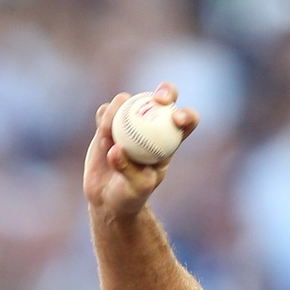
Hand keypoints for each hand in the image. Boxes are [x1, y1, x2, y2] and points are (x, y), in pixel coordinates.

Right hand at [83, 82, 197, 222]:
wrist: (107, 198)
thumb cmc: (130, 196)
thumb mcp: (135, 189)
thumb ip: (128, 169)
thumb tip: (116, 148)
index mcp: (169, 142)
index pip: (186, 122)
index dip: (186, 115)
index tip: (177, 120)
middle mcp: (151, 127)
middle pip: (164, 99)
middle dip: (165, 92)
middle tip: (156, 99)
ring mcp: (129, 123)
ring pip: (130, 102)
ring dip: (120, 108)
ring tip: (108, 133)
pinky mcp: (108, 124)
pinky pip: (106, 112)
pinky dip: (104, 117)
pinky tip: (102, 133)